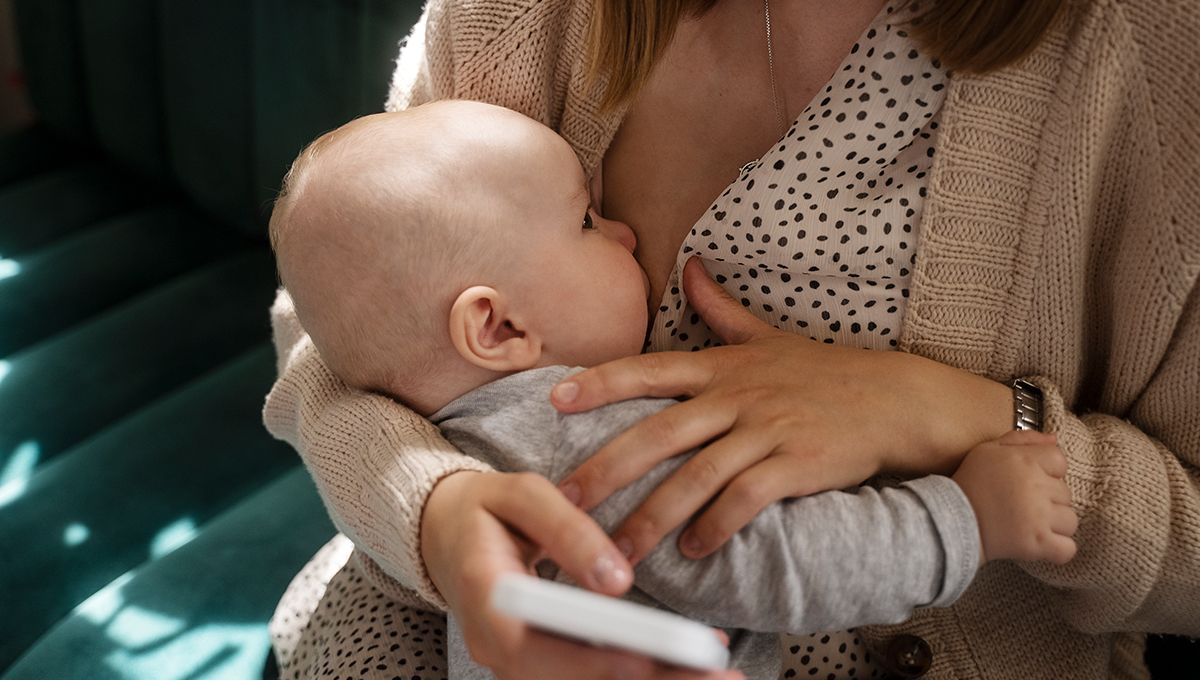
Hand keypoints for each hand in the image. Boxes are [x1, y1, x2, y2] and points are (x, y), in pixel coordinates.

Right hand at [422, 470, 743, 679]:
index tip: (648, 660)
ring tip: (716, 679)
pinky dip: (636, 675)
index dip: (597, 660)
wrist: (443, 531)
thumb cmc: (484, 507)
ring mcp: (516, 664)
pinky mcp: (538, 664)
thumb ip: (567, 530)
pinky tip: (683, 669)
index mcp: (487, 602)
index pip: (541, 649)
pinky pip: (586, 678)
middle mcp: (497, 649)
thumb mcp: (520, 495)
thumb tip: (617, 580)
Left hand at [554, 257, 1011, 563]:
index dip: (602, 383)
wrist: (899, 399)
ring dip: (652, 517)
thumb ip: (722, 309)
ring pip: (696, 475)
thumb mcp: (770, 336)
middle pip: (658, 432)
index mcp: (723, 366)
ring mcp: (768, 430)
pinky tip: (692, 551)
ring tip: (616, 551)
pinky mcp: (798, 464)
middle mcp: (737, 396)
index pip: (650, 369)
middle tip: (563, 502)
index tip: (556, 401)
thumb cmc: (828, 373)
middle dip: (606, 470)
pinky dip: (716, 526)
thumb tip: (691, 265)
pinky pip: (746, 499)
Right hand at [952, 430, 1078, 563]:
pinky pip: (1067, 549)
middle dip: (1049, 500)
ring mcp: (1039, 517)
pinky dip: (1057, 549)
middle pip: (1065, 493)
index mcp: (1025, 460)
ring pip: (1070, 520)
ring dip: (1054, 525)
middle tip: (1023, 505)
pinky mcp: (1037, 543)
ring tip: (1030, 525)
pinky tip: (1040, 544)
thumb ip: (1022, 439)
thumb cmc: (969, 484)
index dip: (1048, 471)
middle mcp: (1036, 486)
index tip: (1029, 482)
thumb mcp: (987, 451)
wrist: (949, 521)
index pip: (1059, 461)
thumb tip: (1054, 439)